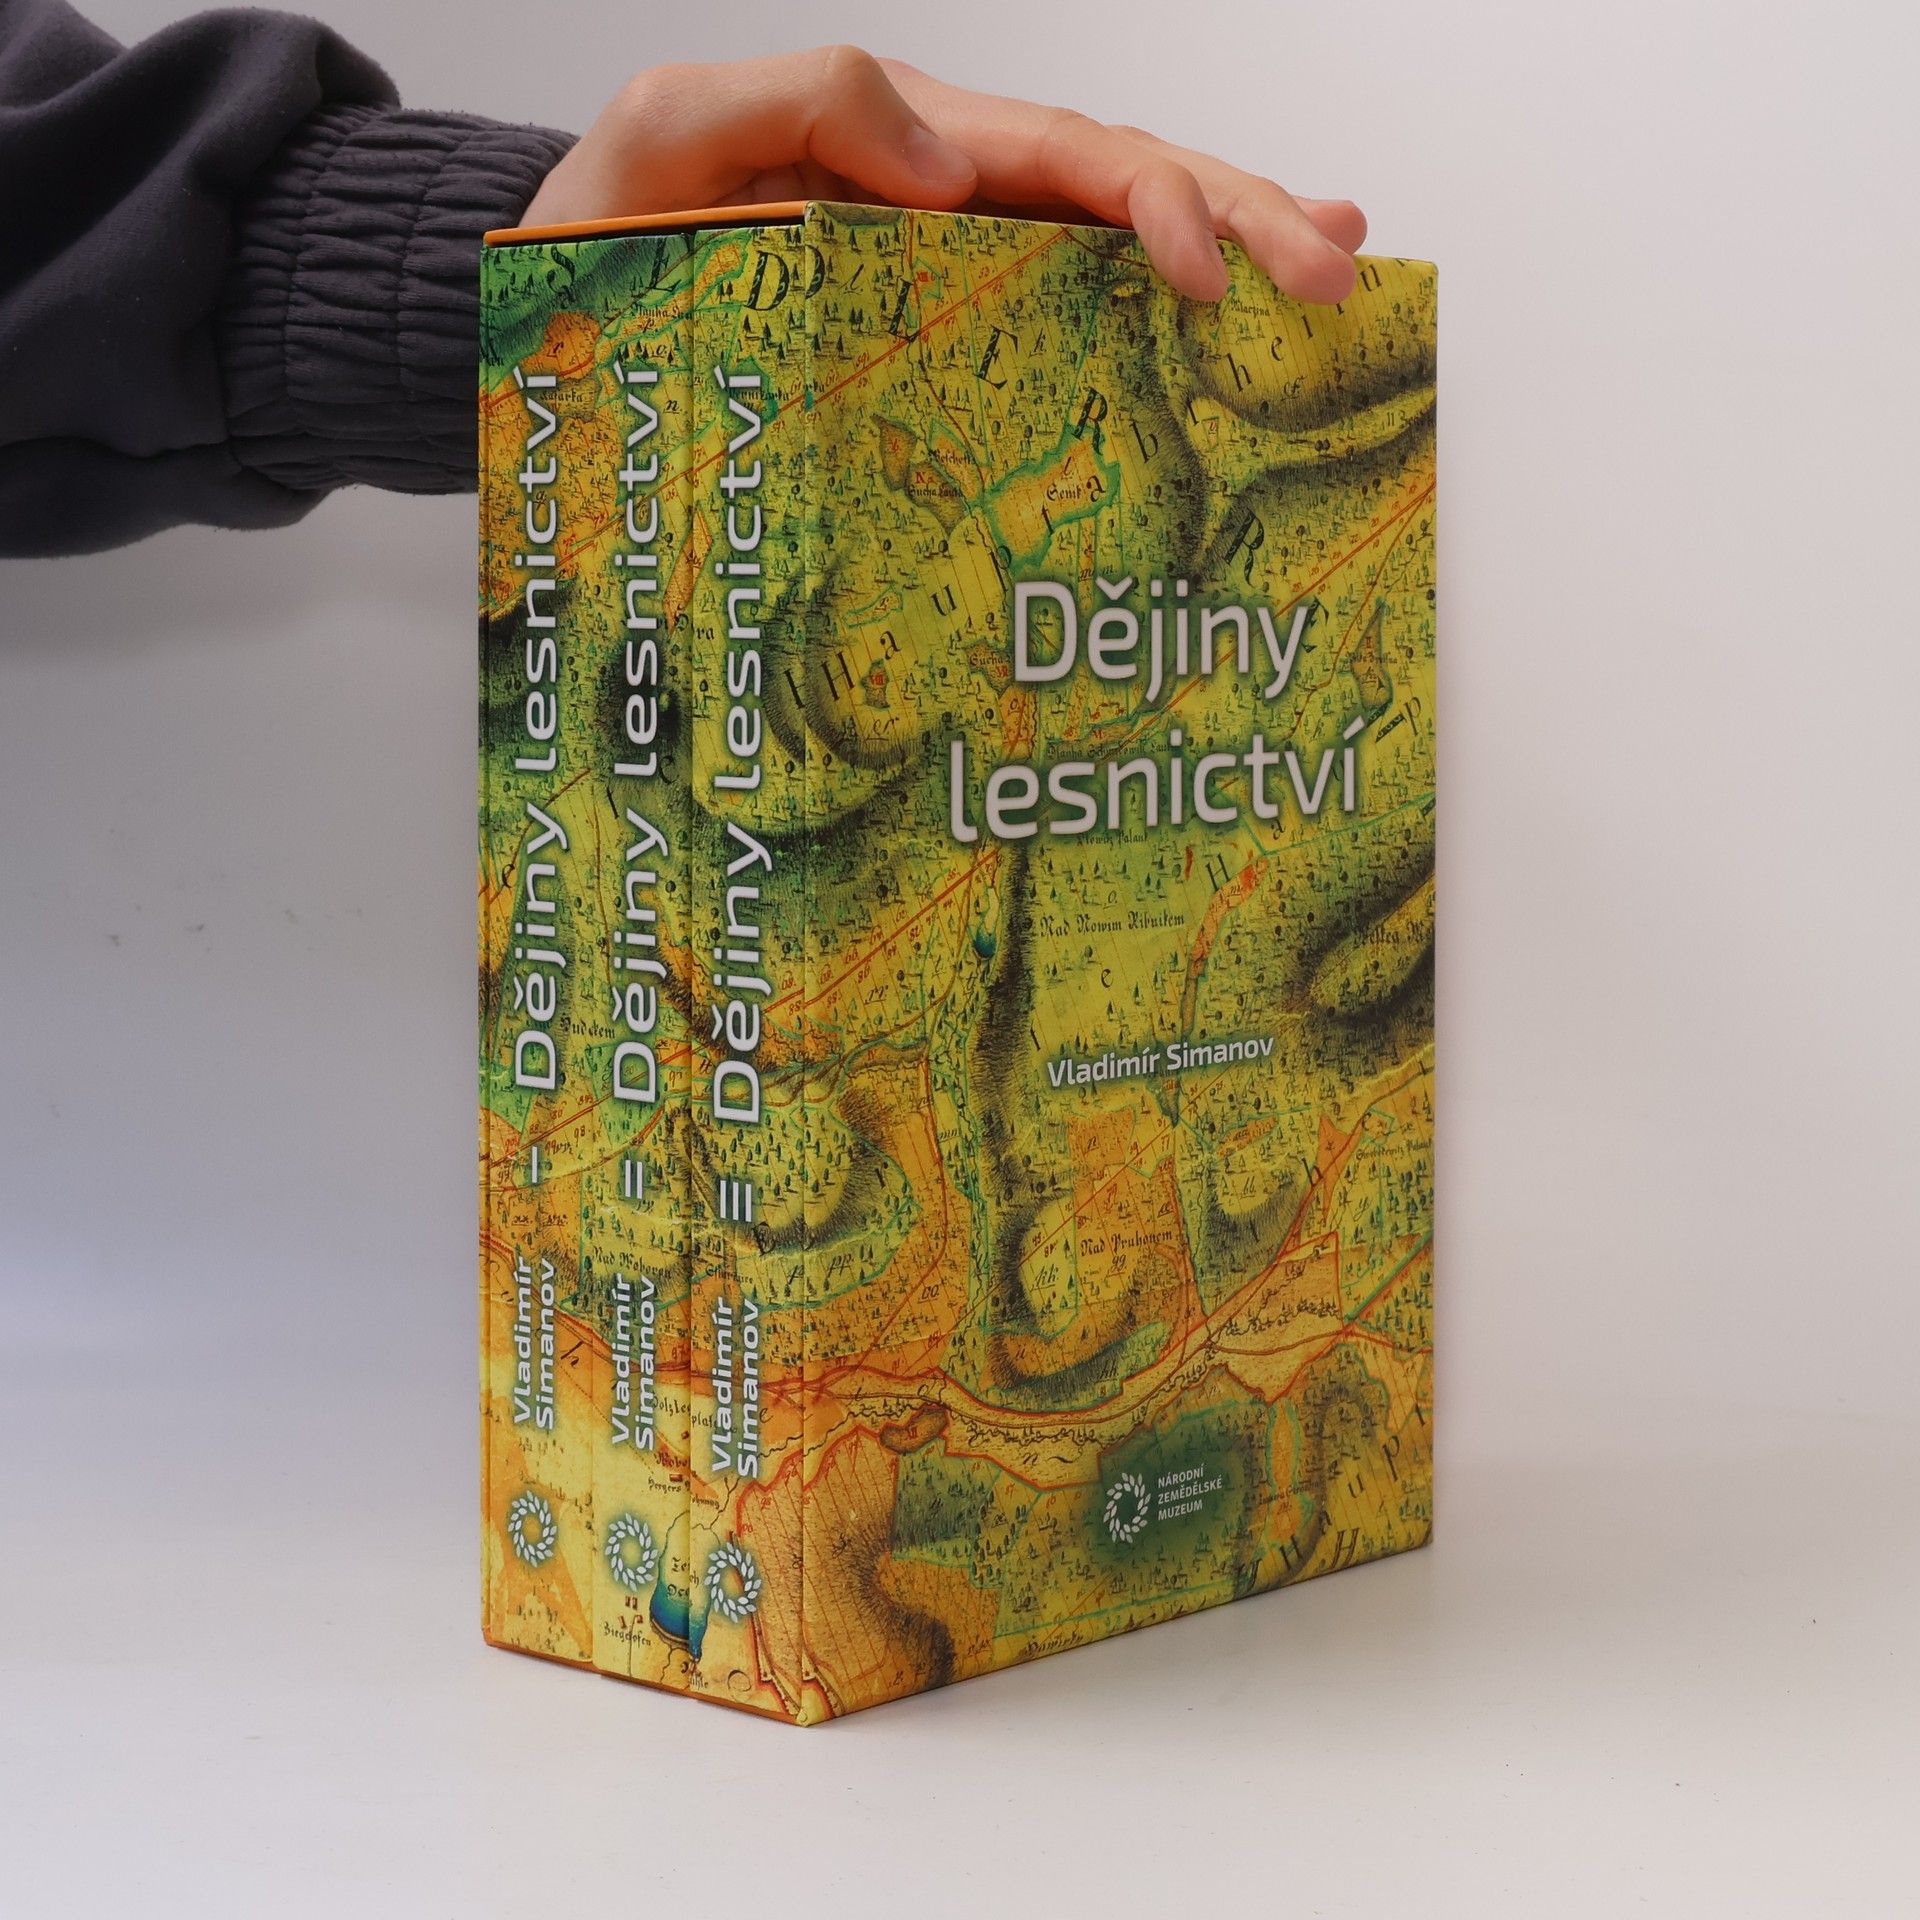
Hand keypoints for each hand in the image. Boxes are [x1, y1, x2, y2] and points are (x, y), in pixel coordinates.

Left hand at [520, 45, 1364, 303]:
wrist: (570, 300)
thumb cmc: (606, 220)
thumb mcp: (669, 134)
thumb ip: (796, 103)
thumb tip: (952, 165)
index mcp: (911, 149)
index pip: (1068, 156)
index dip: (1155, 205)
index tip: (1214, 283)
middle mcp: (955, 201)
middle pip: (1127, 191)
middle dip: (1244, 224)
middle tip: (1338, 276)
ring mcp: (959, 268)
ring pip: (1120, 250)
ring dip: (1235, 255)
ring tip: (1336, 274)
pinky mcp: (947, 334)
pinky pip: (1069, 319)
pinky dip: (1157, 324)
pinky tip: (1229, 336)